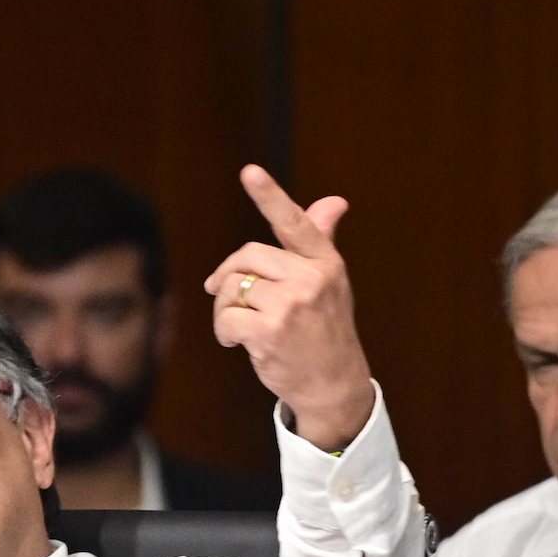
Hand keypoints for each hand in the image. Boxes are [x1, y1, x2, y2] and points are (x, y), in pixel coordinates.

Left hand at [202, 164, 374, 449]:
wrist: (333, 385)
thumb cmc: (326, 330)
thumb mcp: (330, 283)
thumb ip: (320, 241)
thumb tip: (333, 202)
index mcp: (325, 262)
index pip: (294, 222)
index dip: (269, 196)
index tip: (249, 171)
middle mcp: (311, 279)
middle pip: (247, 257)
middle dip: (229, 277)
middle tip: (227, 297)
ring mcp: (290, 306)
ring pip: (232, 288)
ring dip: (225, 309)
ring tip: (239, 326)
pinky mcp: (268, 332)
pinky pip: (225, 317)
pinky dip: (223, 331)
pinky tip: (236, 342)